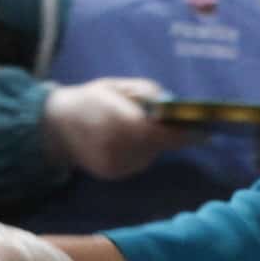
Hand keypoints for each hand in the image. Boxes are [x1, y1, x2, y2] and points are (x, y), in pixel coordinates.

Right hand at [42, 78, 193, 179]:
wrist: (54, 126)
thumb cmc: (90, 99)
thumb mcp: (117, 85)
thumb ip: (147, 92)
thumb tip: (172, 104)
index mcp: (116, 120)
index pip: (158, 133)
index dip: (184, 135)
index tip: (205, 133)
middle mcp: (116, 146)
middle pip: (157, 145)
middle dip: (168, 135)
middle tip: (174, 124)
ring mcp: (113, 163)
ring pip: (149, 156)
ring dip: (152, 145)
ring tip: (137, 129)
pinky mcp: (111, 175)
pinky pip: (137, 164)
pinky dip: (139, 154)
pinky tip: (126, 142)